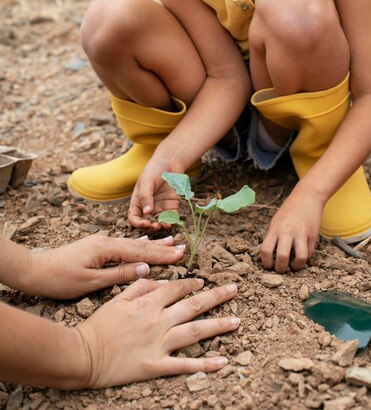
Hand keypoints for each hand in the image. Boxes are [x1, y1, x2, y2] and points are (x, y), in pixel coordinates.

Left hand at [27, 234, 185, 298]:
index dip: (162, 254)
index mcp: (107, 248)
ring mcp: (101, 242)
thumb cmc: (60, 279)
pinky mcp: (96, 247)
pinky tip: (145, 243)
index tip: (180, 255)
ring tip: (171, 240)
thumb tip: (146, 269)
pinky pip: (123, 245)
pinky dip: (137, 245)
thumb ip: (120, 274)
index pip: (140, 251)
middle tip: (182, 247)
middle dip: (162, 247)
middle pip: (139, 245)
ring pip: (132, 244)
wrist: (35, 271)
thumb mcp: (91, 281)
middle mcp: (106, 241)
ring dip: (152, 245)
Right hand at [75, 278, 239, 387]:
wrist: (83, 354)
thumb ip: (140, 285)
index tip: (203, 282)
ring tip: (237, 321)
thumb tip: (160, 279)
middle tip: (234, 289)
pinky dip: (205, 363)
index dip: (192, 283)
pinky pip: (184, 364)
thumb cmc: (99, 325)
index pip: (176, 288)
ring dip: (218, 325)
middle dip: (216, 296)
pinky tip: (222, 361)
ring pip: (195, 331)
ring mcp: (159, 343)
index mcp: (148, 302)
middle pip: (193, 305)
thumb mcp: (117, 298)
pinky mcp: (156, 365)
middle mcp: (158, 320)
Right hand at [128, 158, 181, 230]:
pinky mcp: (172, 206)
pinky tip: (172, 222)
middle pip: (147, 223)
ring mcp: (160, 207)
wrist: (170, 162)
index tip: (145, 224)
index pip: (134, 217)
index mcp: (138, 202)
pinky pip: (171, 218)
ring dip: (161, 227)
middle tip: (155, 226)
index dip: (138, 223)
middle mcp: (148, 207)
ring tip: (164, 226)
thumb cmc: (154, 169)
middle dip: (150, 227)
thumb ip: (146, 197)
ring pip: (159, 222)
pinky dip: (171, 222)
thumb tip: (147, 213)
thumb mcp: (147, 181)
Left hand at [260, 184, 322, 272]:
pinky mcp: (313, 235)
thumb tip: (268, 256)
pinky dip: (305, 257)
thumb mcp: (276, 222)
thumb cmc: (289, 211)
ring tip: (294, 266)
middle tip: (281, 269)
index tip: (269, 266)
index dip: (266, 263)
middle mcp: (287, 232)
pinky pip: (309, 253)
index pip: (265, 250)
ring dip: (296, 267)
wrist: (307, 197)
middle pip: (282, 257)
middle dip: (281, 269)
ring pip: (299, 258)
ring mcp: (301, 234)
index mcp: (275, 229)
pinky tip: (302, 254)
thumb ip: (273, 237)